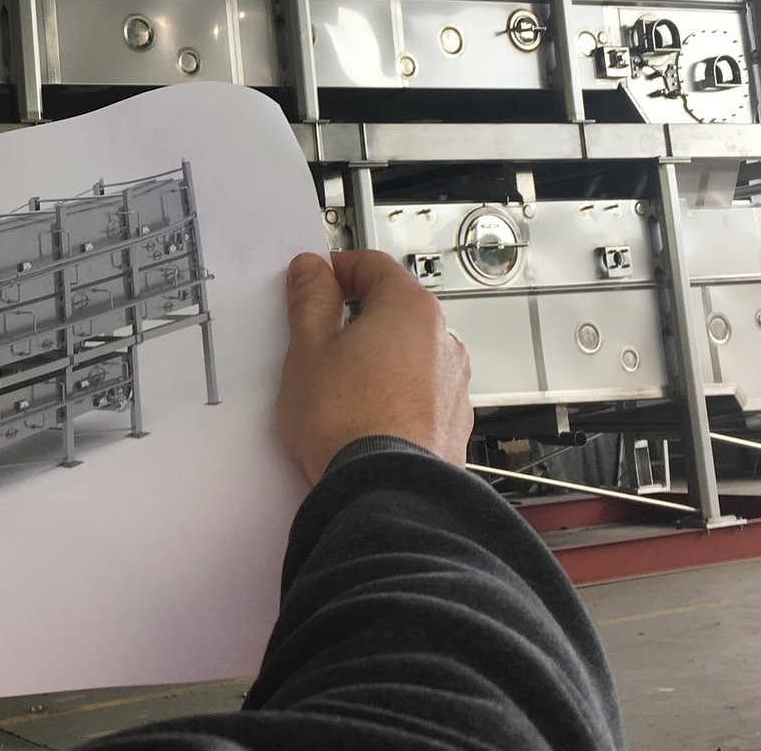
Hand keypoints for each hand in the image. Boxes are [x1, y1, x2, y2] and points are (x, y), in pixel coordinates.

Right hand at [278, 252, 472, 481]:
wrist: (383, 494)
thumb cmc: (347, 423)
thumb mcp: (308, 350)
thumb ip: (310, 301)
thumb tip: (312, 272)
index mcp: (410, 310)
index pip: (373, 265)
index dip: (336, 269)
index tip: (313, 283)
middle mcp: (442, 341)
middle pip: (394, 309)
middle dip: (356, 317)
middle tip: (317, 337)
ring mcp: (452, 384)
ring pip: (408, 354)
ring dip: (377, 358)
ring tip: (338, 386)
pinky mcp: (451, 423)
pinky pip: (418, 392)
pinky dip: (393, 394)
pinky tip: (363, 416)